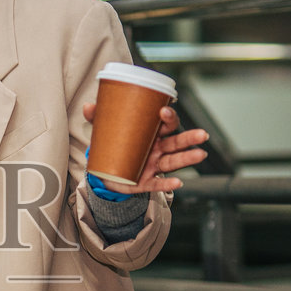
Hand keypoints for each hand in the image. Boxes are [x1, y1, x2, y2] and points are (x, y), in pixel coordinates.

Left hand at [81, 102, 208, 193]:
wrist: (105, 172)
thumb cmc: (113, 145)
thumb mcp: (105, 130)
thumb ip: (98, 117)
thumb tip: (88, 107)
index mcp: (151, 133)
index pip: (165, 123)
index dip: (168, 117)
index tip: (163, 111)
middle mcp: (157, 148)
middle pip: (177, 142)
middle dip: (190, 138)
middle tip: (203, 135)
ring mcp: (154, 165)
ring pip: (174, 161)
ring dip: (188, 158)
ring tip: (201, 155)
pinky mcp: (146, 181)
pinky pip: (159, 183)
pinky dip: (168, 183)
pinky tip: (179, 183)